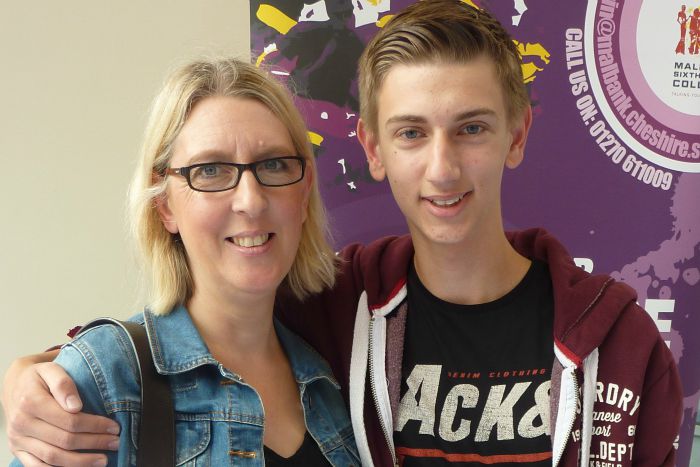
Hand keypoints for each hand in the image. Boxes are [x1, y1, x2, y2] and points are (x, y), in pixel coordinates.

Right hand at [3, 353, 119, 465]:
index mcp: (31, 402)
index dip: (95, 426)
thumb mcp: (51, 370)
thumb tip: (76, 406)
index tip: (114, 427)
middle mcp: (22, 423)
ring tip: (103, 460)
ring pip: (52, 457)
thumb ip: (64, 384)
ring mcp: (18, 439)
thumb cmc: (39, 378)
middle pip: (64, 440)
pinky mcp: (18, 450)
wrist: (15, 386)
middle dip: (94, 443)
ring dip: (81, 462)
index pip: (69, 420)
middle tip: (115, 443)